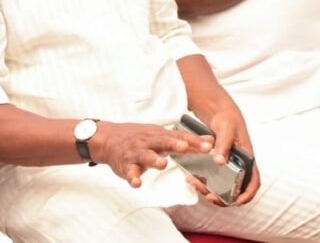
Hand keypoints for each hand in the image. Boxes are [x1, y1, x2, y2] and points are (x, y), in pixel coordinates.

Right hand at [89, 122, 208, 188]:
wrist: (109, 139)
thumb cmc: (141, 139)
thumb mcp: (161, 135)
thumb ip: (185, 140)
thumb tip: (210, 141)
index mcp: (159, 135)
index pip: (179, 136)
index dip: (193, 141)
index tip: (208, 146)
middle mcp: (148, 142)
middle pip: (163, 142)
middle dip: (174, 144)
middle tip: (185, 147)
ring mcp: (136, 153)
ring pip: (146, 156)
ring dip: (154, 159)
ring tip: (162, 163)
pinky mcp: (126, 165)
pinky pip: (130, 172)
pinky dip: (133, 178)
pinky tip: (137, 184)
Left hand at [187, 105, 260, 206]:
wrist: (219, 113)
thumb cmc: (228, 120)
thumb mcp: (226, 129)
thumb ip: (224, 144)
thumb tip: (220, 162)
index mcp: (248, 159)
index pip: (254, 181)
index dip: (248, 194)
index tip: (237, 202)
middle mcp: (241, 166)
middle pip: (237, 189)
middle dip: (224, 197)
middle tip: (210, 197)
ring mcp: (230, 166)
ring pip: (224, 186)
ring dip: (212, 191)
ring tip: (197, 185)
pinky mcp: (219, 165)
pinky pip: (214, 179)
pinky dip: (205, 182)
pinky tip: (194, 178)